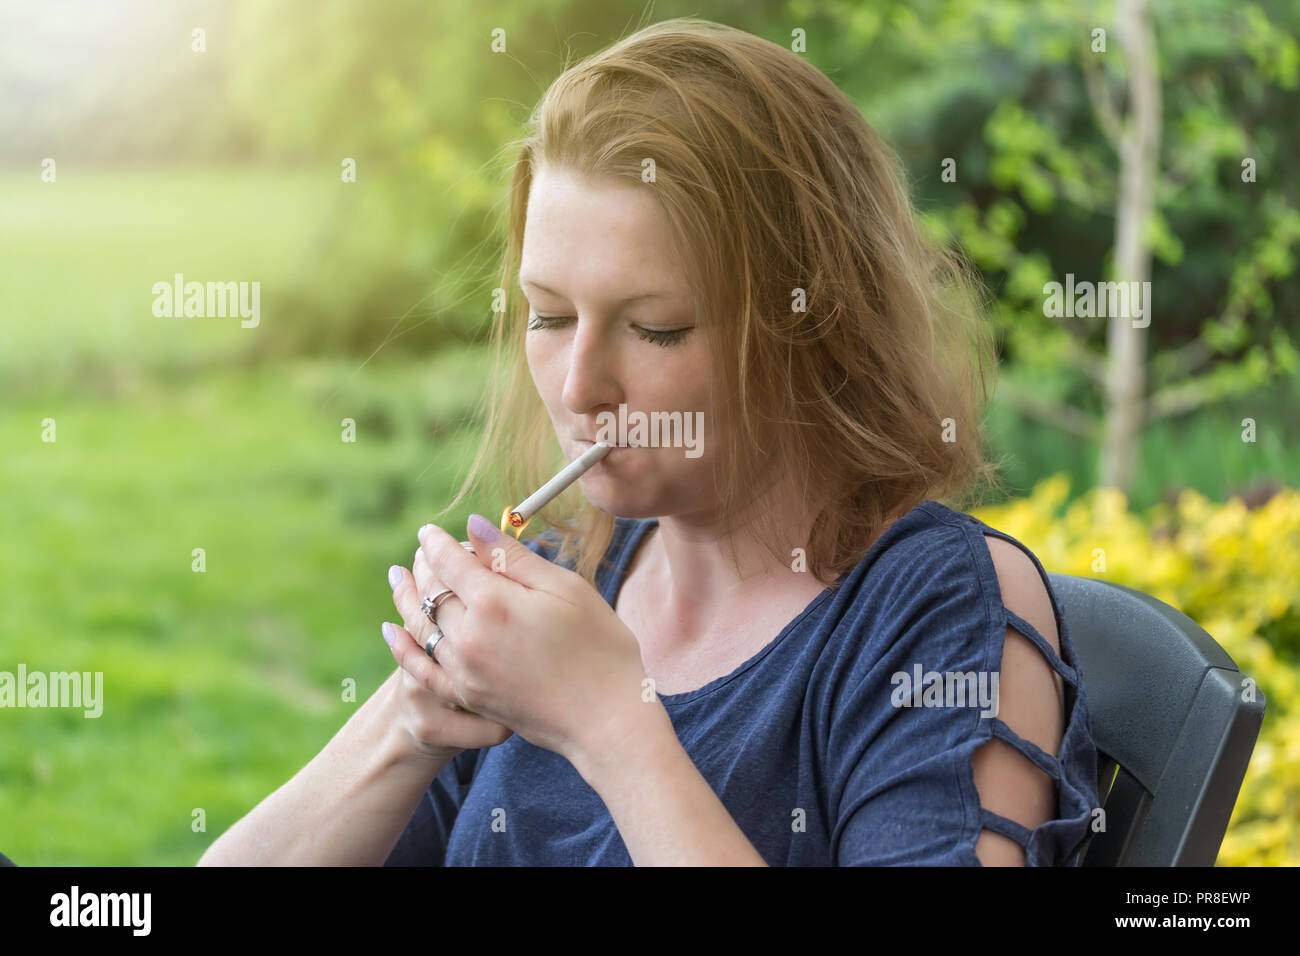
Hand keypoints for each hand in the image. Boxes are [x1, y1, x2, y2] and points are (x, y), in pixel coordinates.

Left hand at [392, 515, 650, 766]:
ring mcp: (465, 671)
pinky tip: (393, 630)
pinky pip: (422, 668)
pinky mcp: (468, 696)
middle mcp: (469, 636)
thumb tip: (474, 526)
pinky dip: (403, 647)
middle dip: (424, 566)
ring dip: (408, 598)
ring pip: (420, 626)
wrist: (606, 719)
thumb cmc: (599, 646)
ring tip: (399, 577)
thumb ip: (514, 557)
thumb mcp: (565, 589)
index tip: (430, 530)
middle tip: (421, 550)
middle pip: (431, 591)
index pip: (450, 561)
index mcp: (494, 602)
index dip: (438, 542)